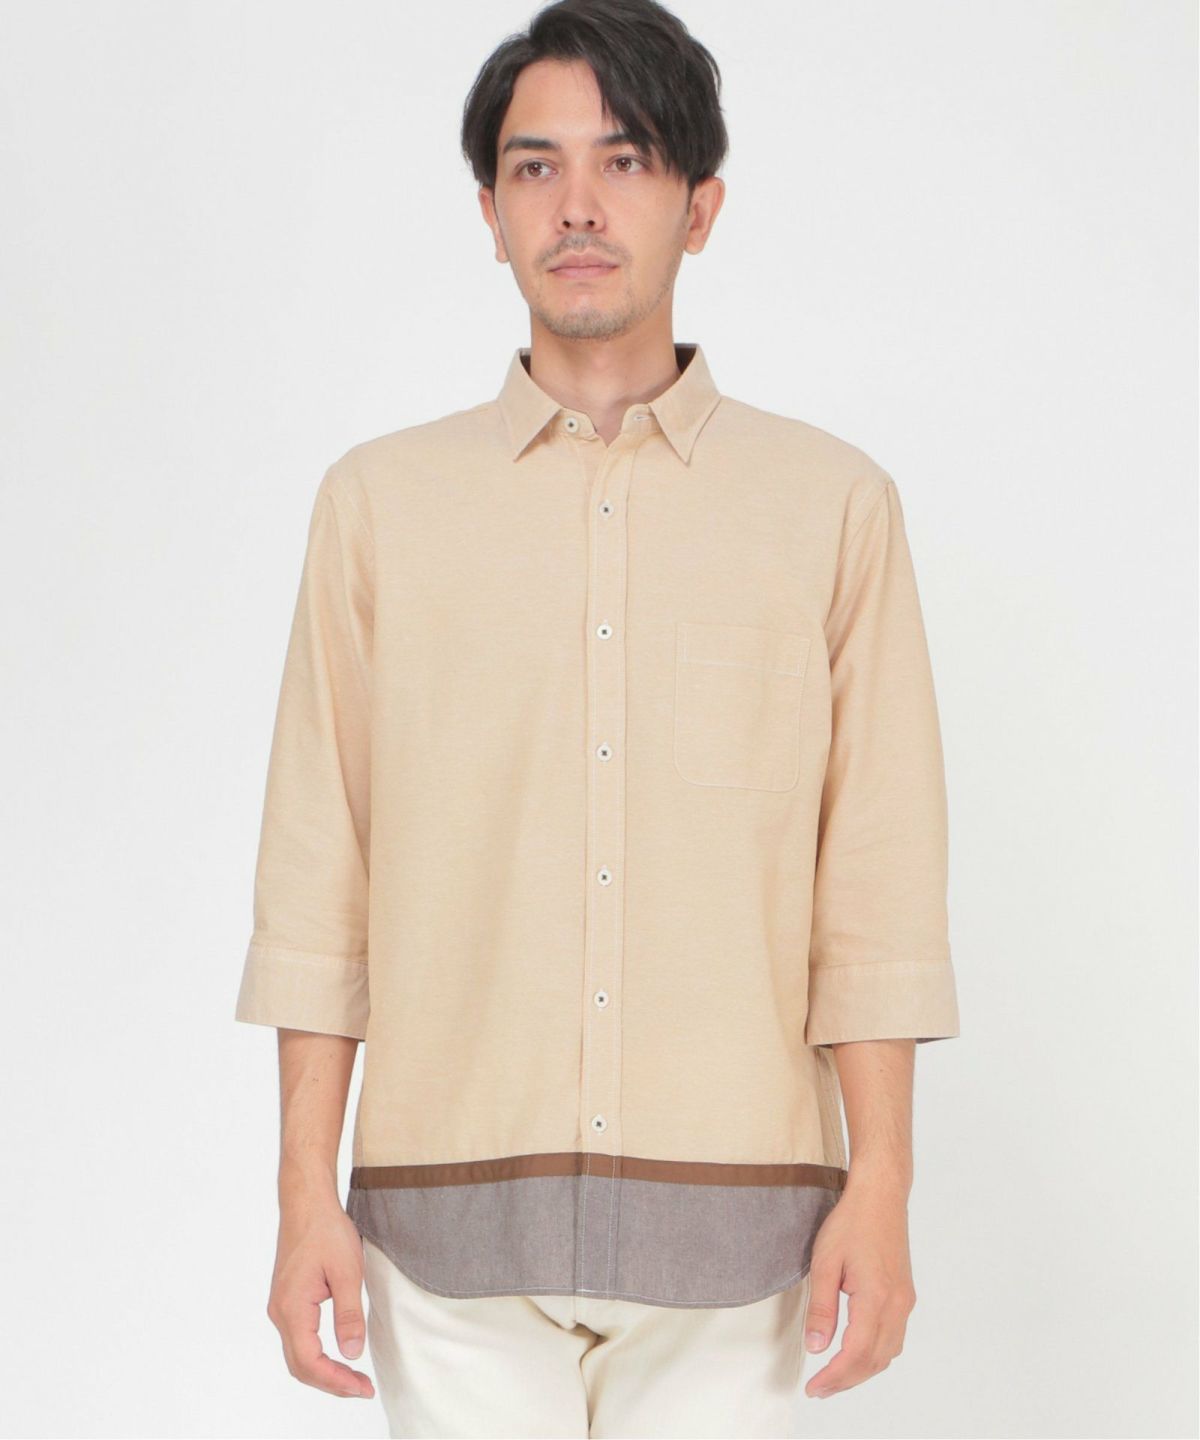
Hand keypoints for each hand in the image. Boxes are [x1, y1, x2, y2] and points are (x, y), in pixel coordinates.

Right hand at [266, 1201, 375, 1399]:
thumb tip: (352, 1354)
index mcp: (292, 1308)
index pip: (309, 1362)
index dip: (336, 1381)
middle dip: (331, 1382)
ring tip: (354, 1378)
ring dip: (324, 1371)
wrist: (306, 1203)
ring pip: (298, 1355)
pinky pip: (298, 1339)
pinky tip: (337, 1355)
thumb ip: (349, 1315)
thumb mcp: (347, 1272)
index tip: (363, 1388)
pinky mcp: (287, 1300)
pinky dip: (317, 1355)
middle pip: (300, 1365)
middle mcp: (280, 1313)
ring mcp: (281, 1307)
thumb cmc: (326, 1230)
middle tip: (363, 1388)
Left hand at [802, 1175, 915, 1399]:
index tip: (814, 1388)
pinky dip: (875, 1353)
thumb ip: (821, 1308)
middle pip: (875, 1360)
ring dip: (862, 1370)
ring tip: (834, 1376)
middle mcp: (897, 1305)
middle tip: (819, 1389)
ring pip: (888, 1352)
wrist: (881, 1195)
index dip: (835, 1377)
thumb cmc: (851, 1222)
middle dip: (846, 1380)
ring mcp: (905, 1301)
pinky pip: (894, 1337)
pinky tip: (856, 1352)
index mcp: (877, 1298)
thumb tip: (816, 1347)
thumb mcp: (825, 1262)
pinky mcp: (906, 1295)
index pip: (857, 1354)